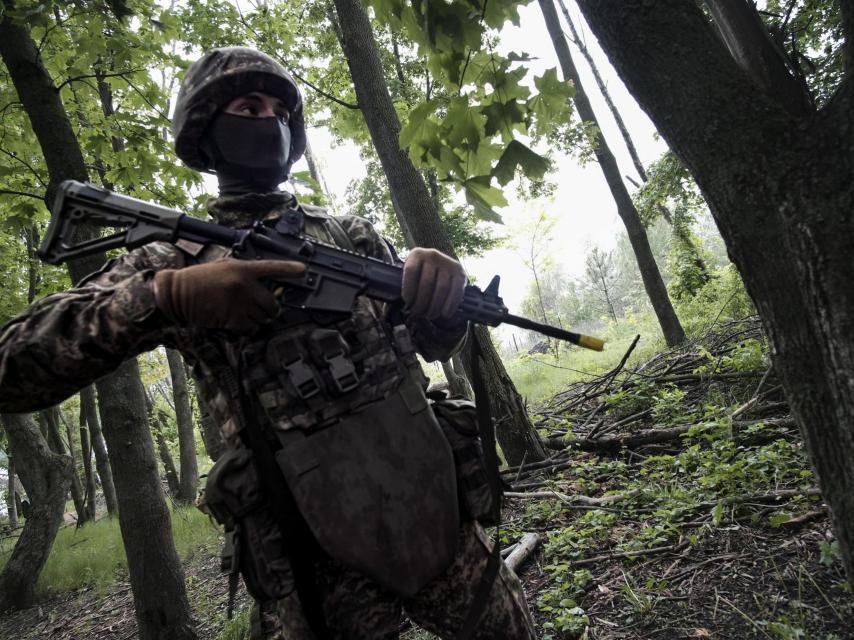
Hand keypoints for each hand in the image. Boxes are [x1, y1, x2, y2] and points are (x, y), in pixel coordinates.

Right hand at [153, 259, 304, 331]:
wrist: (178, 293)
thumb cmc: (200, 279)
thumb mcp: (224, 267)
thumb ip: (245, 274)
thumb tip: (265, 285)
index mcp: (243, 268)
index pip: (272, 267)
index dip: (289, 269)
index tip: (304, 271)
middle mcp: (245, 285)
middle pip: (272, 303)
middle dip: (270, 309)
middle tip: (262, 309)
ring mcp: (240, 303)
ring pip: (264, 317)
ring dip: (258, 319)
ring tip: (244, 314)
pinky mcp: (233, 319)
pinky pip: (251, 328)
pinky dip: (248, 328)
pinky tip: (236, 321)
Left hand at [401, 248, 465, 320]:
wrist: (442, 267)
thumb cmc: (420, 275)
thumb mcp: (412, 273)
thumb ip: (405, 283)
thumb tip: (394, 302)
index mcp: (417, 254)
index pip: (411, 270)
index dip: (408, 288)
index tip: (407, 302)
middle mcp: (433, 255)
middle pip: (427, 282)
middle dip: (421, 302)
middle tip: (418, 313)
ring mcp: (448, 263)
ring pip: (441, 289)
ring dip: (435, 306)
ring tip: (430, 315)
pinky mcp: (460, 273)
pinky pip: (455, 291)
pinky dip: (450, 305)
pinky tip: (445, 314)